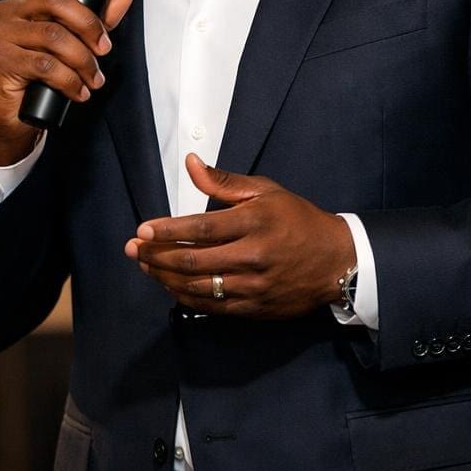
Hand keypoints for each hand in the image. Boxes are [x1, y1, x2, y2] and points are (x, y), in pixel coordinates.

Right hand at [0, 0, 134, 164]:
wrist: (6, 114)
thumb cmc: (38, 74)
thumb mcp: (72, 41)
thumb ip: (98, 15)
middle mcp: (8, 11)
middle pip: (56, 1)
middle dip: (89, 25)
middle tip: (105, 49)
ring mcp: (1, 35)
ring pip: (54, 36)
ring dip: (83, 60)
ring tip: (94, 79)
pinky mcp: (1, 61)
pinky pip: (45, 65)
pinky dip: (69, 80)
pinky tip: (78, 92)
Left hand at [125, 153, 355, 317]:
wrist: (337, 261)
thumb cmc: (297, 219)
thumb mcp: (265, 191)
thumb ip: (223, 181)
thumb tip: (190, 163)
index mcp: (254, 222)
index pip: (200, 228)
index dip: (167, 230)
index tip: (142, 230)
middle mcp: (252, 256)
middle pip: (193, 261)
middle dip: (156, 256)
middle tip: (132, 250)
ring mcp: (254, 286)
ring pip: (198, 287)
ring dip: (165, 278)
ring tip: (145, 267)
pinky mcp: (255, 308)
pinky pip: (213, 307)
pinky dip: (186, 297)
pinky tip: (170, 286)